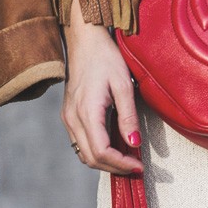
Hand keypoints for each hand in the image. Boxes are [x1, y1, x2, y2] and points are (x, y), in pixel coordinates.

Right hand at [61, 1, 142, 174]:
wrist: (84, 40)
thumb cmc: (105, 57)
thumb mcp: (123, 85)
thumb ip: (128, 117)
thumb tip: (134, 144)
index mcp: (87, 112)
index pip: (102, 151)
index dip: (121, 164)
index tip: (139, 166)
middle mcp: (72, 118)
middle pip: (91, 158)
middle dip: (114, 168)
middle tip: (135, 167)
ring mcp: (68, 118)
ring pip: (84, 154)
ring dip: (105, 163)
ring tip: (126, 160)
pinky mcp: (68, 115)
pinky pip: (80, 144)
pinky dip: (96, 152)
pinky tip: (113, 148)